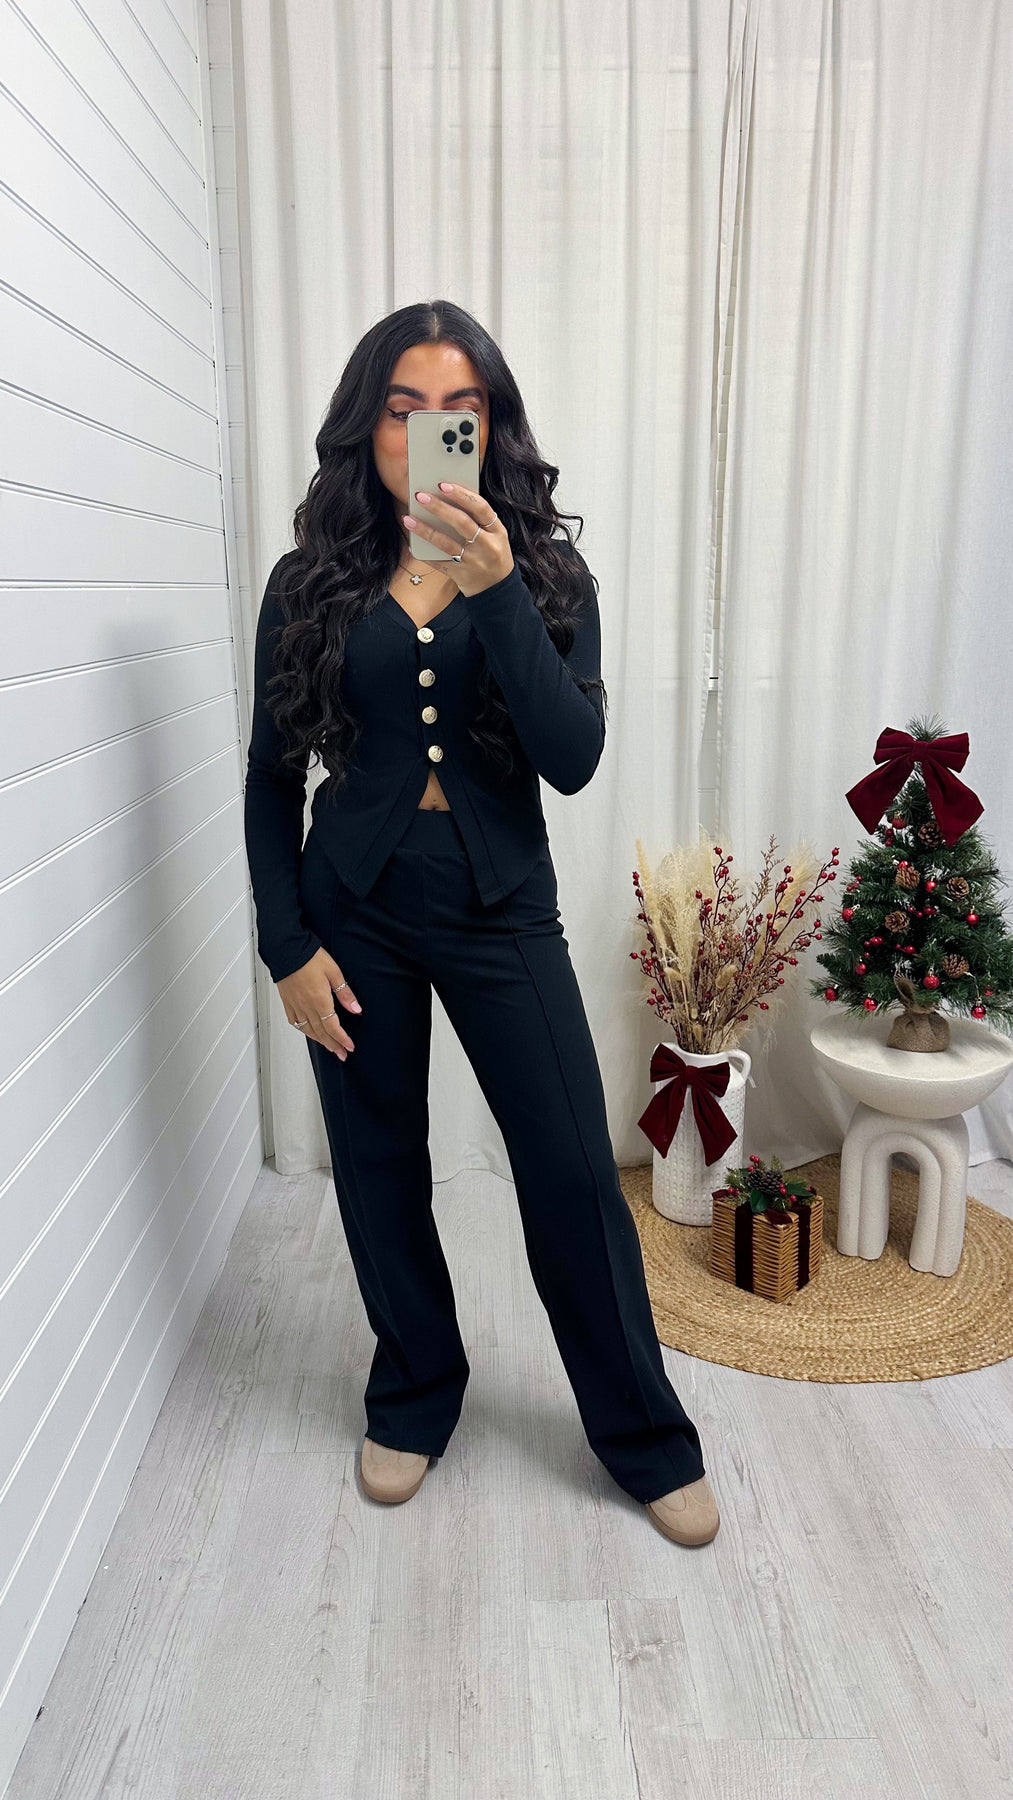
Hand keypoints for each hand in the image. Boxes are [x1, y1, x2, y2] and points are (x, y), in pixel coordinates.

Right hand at [277, 947, 361, 1059]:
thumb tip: (356, 1009)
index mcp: (320, 1000)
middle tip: (341, 1054)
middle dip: (333, 1045)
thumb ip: (345, 993)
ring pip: (308, 1030)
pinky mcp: (287, 1001)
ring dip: (320, 1041)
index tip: (349, 1047)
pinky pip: (295, 1022)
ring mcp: (295, 1005)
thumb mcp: (334, 972)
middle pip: (321, 1032)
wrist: (286, 949)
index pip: (333, 1027)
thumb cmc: (309, 957)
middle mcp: (306, 1006)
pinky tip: (308, 1032)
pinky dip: (303, 1031)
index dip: (342, 1039)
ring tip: (328, 1047)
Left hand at [402, 482, 513, 596]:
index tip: (443, 484)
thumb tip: (446, 499)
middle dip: (439, 508)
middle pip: (461, 523)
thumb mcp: (495, 535)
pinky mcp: (460, 575)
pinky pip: (439, 562)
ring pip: (446, 543)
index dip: (462, 495)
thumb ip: (477, 519)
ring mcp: (473, 562)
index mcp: (497, 531)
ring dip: (425, 530)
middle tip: (421, 496)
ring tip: (408, 519)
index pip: (480, 507)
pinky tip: (412, 544)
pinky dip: (424, 554)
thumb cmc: (492, 554)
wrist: (497, 588)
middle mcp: (487, 545)